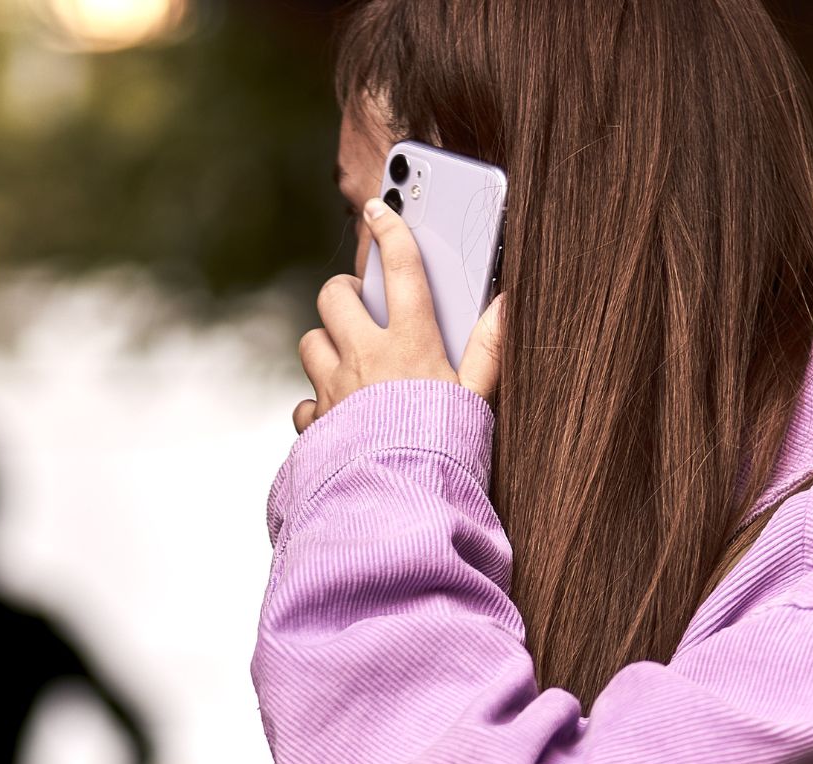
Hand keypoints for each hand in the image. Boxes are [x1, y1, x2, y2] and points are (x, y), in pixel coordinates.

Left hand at [294, 197, 505, 433]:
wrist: (398, 506)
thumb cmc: (445, 452)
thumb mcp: (478, 400)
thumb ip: (490, 350)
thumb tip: (506, 304)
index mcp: (411, 344)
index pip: (401, 269)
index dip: (391, 229)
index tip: (380, 207)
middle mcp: (365, 359)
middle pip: (335, 297)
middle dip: (343, 291)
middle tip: (358, 301)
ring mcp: (335, 390)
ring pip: (312, 342)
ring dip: (326, 345)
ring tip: (349, 358)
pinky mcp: (317, 424)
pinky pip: (306, 404)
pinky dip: (318, 405)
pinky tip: (338, 416)